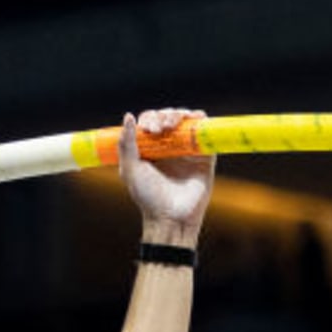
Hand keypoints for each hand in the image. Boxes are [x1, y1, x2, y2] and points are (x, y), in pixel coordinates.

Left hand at [119, 108, 213, 248]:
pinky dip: (201, 120)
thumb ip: (126, 143)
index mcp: (151, 148)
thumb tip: (128, 116)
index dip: (150, 119)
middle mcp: (169, 146)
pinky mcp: (204, 156)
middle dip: (164, 116)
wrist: (171, 216)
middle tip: (161, 128)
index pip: (151, 121)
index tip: (149, 130)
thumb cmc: (148, 197)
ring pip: (186, 121)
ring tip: (172, 125)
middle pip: (169, 117)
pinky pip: (205, 132)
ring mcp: (187, 150)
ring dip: (179, 114)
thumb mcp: (130, 169)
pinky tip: (195, 118)